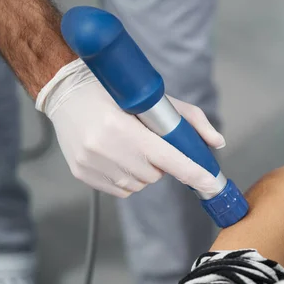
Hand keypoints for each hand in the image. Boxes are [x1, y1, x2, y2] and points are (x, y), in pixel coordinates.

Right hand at [36, 59, 225, 197]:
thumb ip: (192, 120)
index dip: (193, 173)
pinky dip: (126, 179)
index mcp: (125, 128)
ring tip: (130, 147)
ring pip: (138, 185)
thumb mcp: (156, 98)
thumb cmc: (115, 93)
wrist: (67, 92)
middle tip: (148, 143)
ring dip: (142, 172)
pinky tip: (117, 157)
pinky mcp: (82, 173)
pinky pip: (120, 191)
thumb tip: (216, 142)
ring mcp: (92, 164)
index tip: (210, 184)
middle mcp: (107, 149)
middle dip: (159, 163)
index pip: (169, 159)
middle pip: (154, 175)